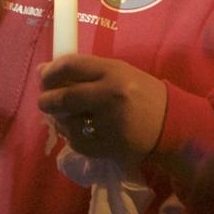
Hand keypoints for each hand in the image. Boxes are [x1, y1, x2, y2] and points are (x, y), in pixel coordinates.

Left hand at [38, 54, 167, 169]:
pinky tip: (77, 131)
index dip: (50, 71)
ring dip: (60, 120)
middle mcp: (110, 96)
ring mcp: (108, 124)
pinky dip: (71, 136)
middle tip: (44, 101)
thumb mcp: (120, 73)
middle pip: (65, 97)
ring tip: (64, 117)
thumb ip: (87, 72)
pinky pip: (77, 143)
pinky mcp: (108, 147)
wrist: (171, 125)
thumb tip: (45, 71)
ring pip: (68, 123)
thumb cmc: (142, 93)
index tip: (43, 75)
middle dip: (47, 100)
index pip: (71, 65)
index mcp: (113, 72)